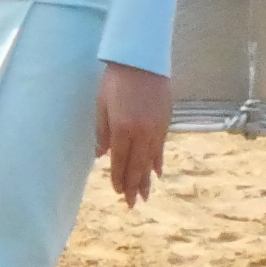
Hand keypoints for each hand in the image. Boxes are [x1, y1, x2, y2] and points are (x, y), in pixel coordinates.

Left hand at [95, 63, 169, 206]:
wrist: (141, 62)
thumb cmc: (115, 82)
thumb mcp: (101, 105)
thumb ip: (102, 133)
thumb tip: (101, 156)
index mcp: (123, 128)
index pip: (121, 160)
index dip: (119, 178)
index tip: (118, 192)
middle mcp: (142, 132)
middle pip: (137, 165)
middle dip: (134, 185)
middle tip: (132, 204)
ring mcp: (156, 129)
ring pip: (151, 160)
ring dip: (147, 179)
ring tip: (145, 196)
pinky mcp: (165, 123)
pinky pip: (161, 147)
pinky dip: (158, 162)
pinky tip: (157, 174)